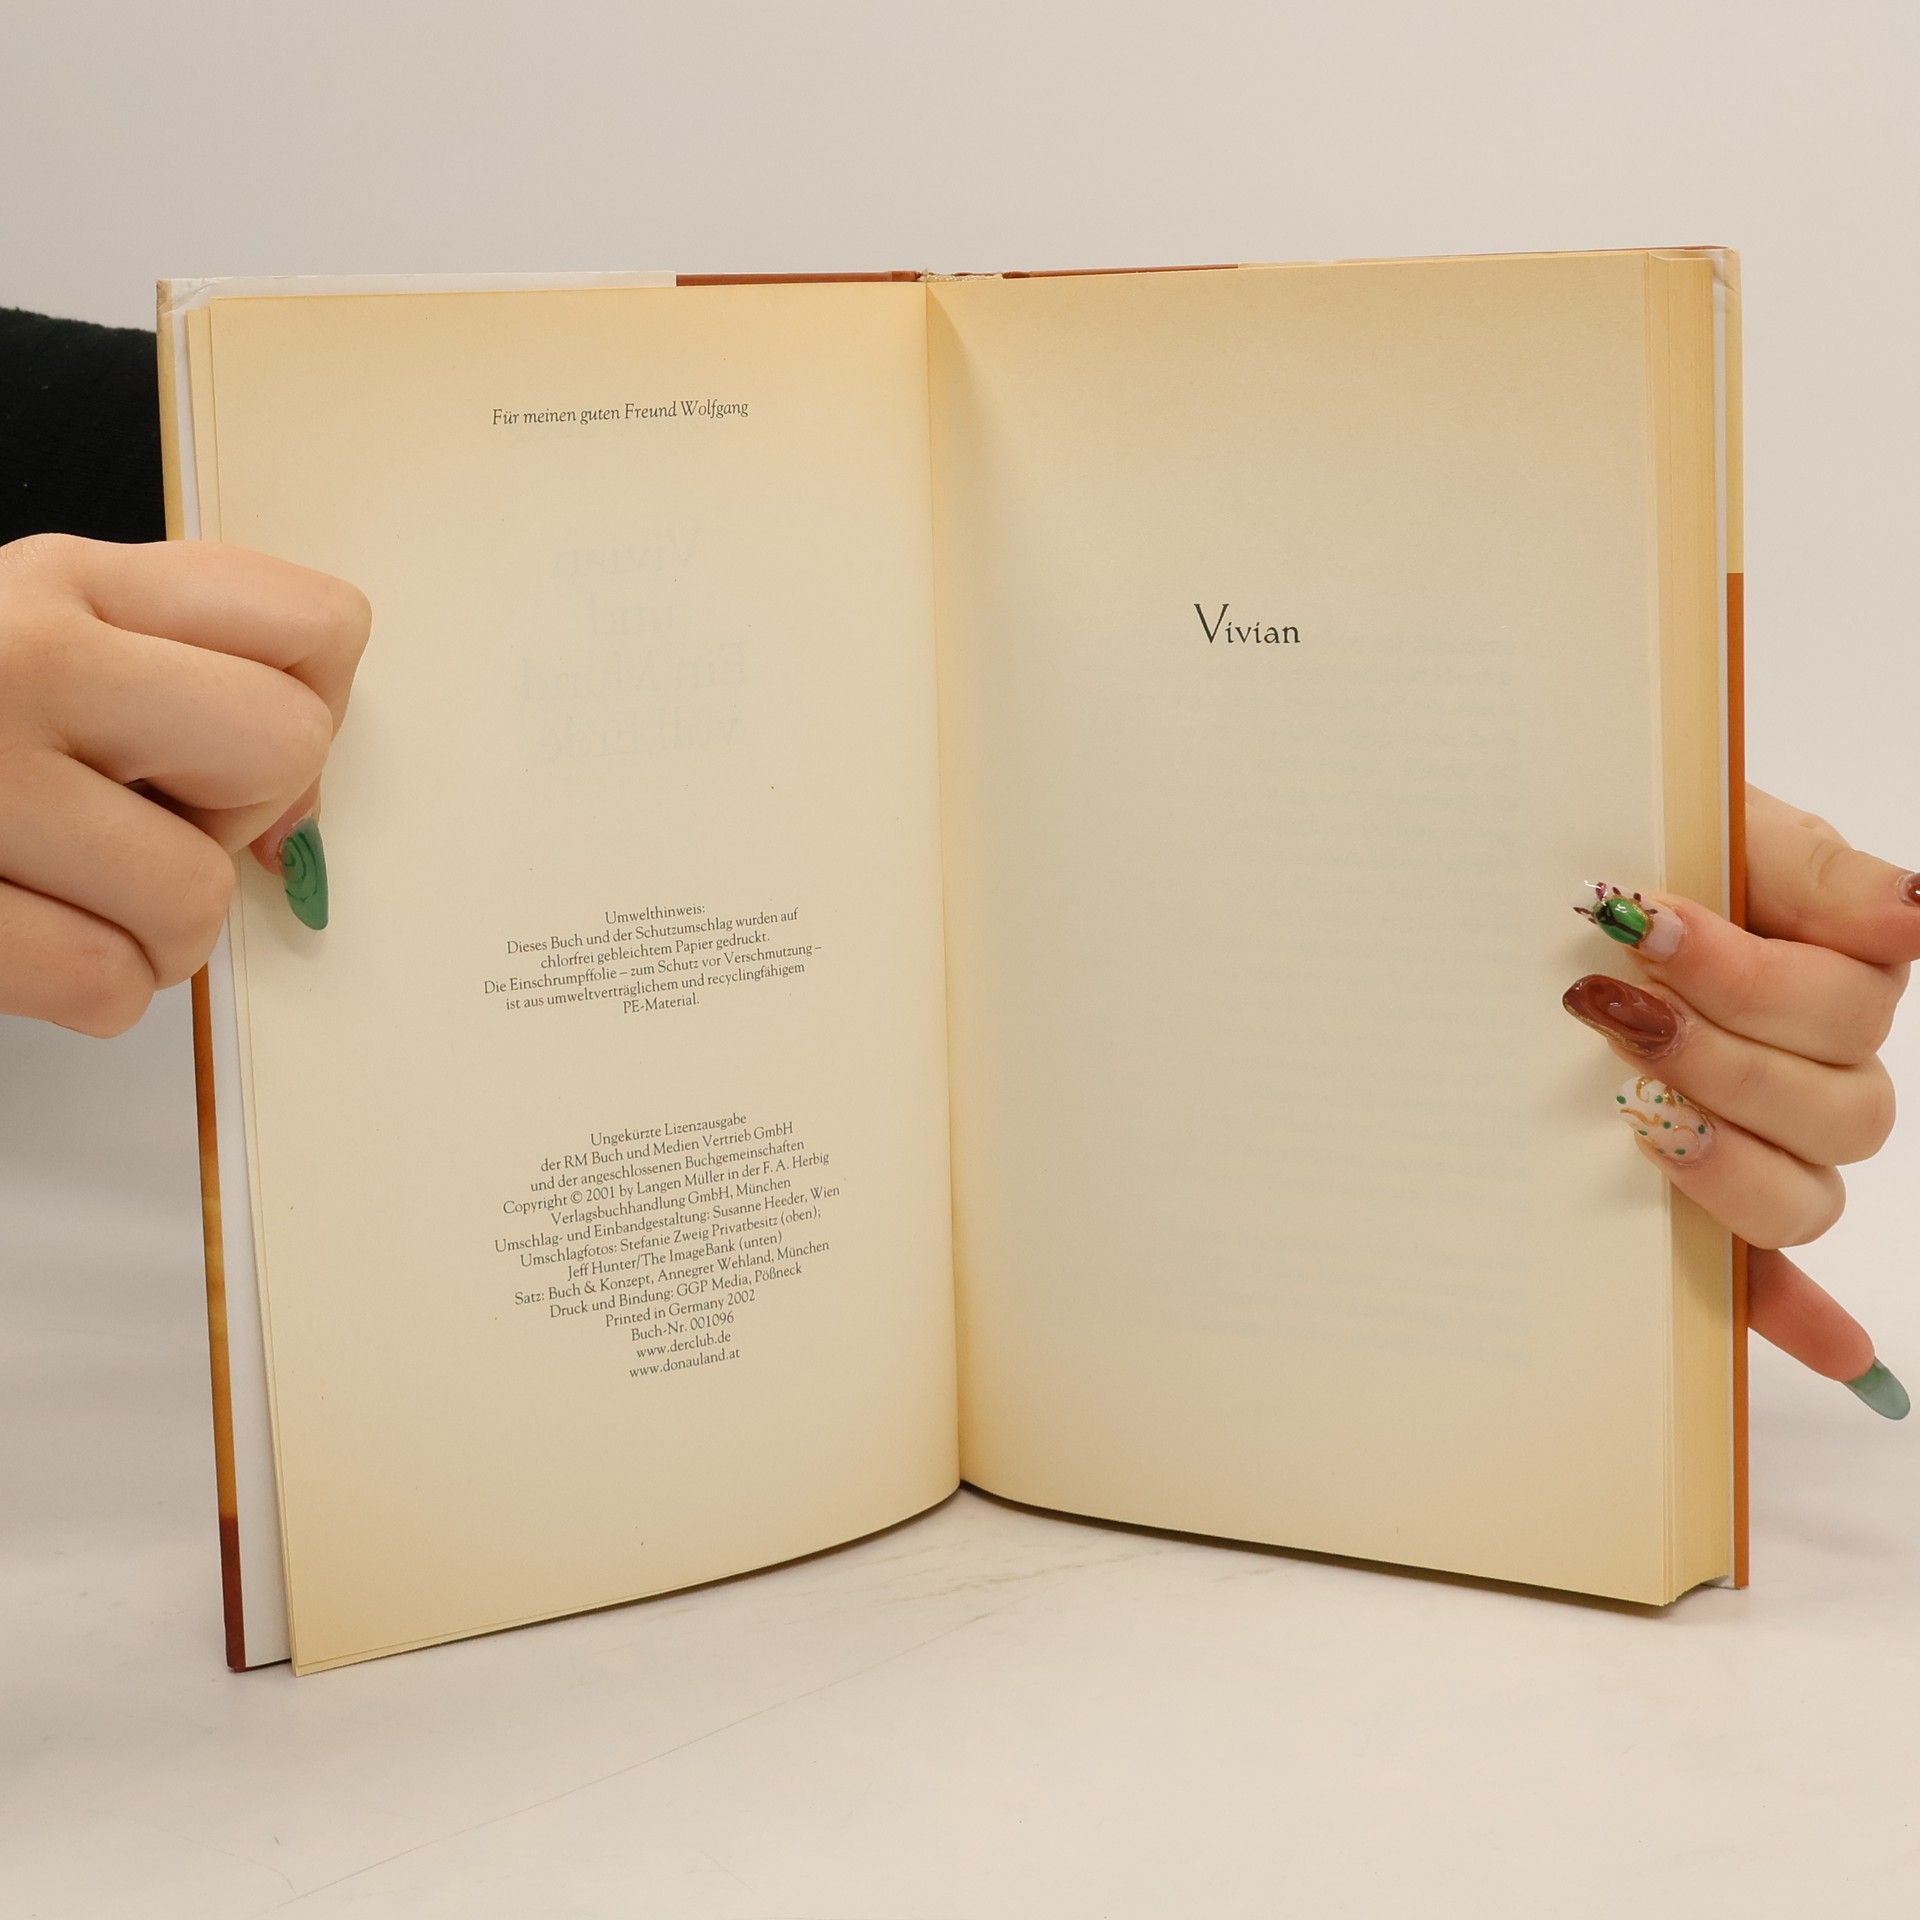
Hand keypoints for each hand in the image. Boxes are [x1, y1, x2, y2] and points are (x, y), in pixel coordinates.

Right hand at [0, 534, 369, 1034]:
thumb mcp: (36, 632)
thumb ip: (180, 676)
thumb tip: (305, 813)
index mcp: (65, 580)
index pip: (319, 626)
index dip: (300, 707)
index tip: (220, 744)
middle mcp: (18, 655)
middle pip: (285, 747)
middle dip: (233, 818)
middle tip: (137, 820)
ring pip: (198, 895)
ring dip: (154, 931)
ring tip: (66, 889)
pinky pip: (107, 985)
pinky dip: (89, 991)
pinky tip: (26, 936)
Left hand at [1564, 789, 1918, 1417]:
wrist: (1570, 894)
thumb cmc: (1650, 851)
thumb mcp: (1727, 826)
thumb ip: (1813, 868)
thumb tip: (1918, 915)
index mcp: (1840, 976)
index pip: (1844, 1004)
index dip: (1747, 975)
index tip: (1643, 922)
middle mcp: (1826, 1070)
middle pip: (1833, 1105)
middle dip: (1713, 1052)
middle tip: (1607, 1005)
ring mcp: (1778, 1145)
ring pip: (1804, 1195)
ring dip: (1726, 1160)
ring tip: (1631, 1111)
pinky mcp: (1721, 1203)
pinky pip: (1779, 1277)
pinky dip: (1809, 1319)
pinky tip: (1846, 1361)